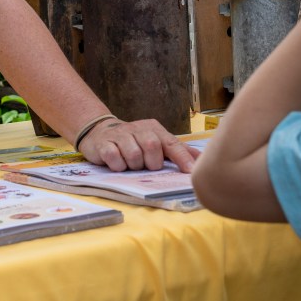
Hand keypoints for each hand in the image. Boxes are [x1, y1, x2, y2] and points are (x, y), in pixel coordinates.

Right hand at [79, 117, 199, 172]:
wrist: (100, 131)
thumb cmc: (133, 140)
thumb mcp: (155, 140)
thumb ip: (177, 150)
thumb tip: (201, 159)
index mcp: (153, 128)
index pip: (171, 143)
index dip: (182, 158)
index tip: (191, 172)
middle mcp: (137, 128)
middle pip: (152, 147)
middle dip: (151, 162)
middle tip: (146, 166)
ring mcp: (119, 135)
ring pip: (133, 155)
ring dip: (134, 166)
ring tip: (131, 165)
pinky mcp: (103, 143)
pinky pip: (114, 157)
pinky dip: (118, 165)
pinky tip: (117, 164)